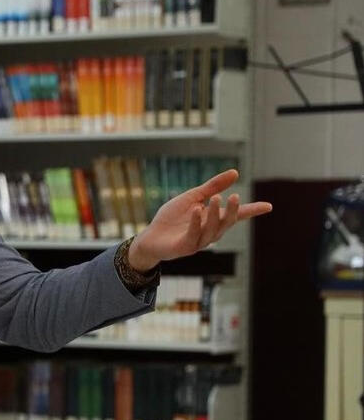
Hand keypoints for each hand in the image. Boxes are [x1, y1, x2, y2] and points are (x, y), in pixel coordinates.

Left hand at [128, 169, 271, 270]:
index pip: (236, 215)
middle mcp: (210, 232)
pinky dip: (197, 223)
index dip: (251, 211)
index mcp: (213, 219)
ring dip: (216, 214)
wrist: (150, 237)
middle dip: (233, 210)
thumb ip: (212, 187)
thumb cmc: (171, 218)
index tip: (269, 206)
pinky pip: (194, 235)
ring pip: (213, 230)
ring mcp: (198, 241)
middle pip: (227, 223)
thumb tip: (235, 172)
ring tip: (216, 198)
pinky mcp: (185, 247)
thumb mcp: (192, 197)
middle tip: (235, 196)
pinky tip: (197, 211)